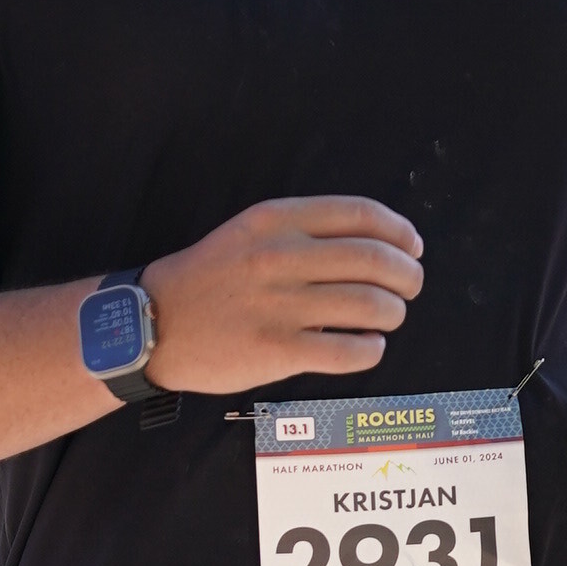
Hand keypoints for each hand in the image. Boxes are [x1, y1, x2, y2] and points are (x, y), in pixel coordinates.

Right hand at [142, 197, 422, 394]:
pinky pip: (350, 350)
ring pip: (371, 305)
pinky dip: (372, 349)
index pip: (361, 215)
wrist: (154, 322)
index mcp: (277, 220)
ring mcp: (280, 305)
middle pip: (376, 260)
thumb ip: (305, 231)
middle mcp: (281, 257)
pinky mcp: (277, 350)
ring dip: (393, 313)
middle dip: (408, 276)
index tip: (413, 247)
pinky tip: (367, 347)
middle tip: (410, 287)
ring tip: (388, 318)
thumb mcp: (252, 231)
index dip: (400, 232)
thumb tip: (378, 245)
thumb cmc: (210, 277)